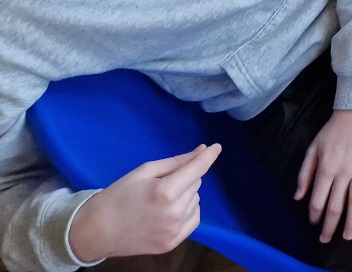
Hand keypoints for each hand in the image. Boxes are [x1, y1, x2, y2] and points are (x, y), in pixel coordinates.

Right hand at [69, 144, 220, 261]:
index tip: (217, 147)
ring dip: (185, 195)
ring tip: (160, 199)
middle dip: (184, 178)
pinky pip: (194, 218)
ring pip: (195, 199)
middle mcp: (174, 212)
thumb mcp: (144, 171)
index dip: (208, 156)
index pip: (197, 169)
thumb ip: (176, 162)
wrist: (96, 231)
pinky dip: (187, 210)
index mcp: (166, 192)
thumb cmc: (118, 196)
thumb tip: (201, 151)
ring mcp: (174, 230)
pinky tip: (169, 210)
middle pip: (195, 183)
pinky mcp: (173, 243)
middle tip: (160, 183)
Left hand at [296, 109, 351, 243]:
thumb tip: (299, 197)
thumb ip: (305, 173)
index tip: (314, 223)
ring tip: (349, 236)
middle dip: (330, 225)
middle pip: (336, 205)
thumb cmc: (333, 130)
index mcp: (326, 168)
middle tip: (326, 240)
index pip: (318, 199)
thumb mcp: (313, 148)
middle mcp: (343, 172)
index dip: (315, 214)